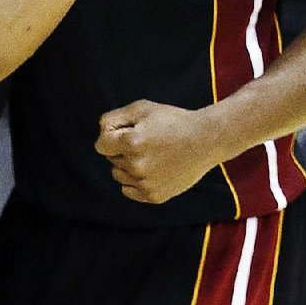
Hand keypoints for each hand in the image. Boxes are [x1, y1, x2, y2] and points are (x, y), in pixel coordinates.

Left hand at [94, 99, 217, 203]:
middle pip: (111, 159)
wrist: (205, 140)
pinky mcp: (154, 196)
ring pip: (119, 175)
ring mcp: (145, 183)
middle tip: (144, 141)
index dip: (111, 135)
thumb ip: (114, 118)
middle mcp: (136, 166)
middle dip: (121, 150)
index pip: (101, 145)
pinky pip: (129, 191)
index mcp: (131, 142)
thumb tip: (101, 132)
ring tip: (149, 155)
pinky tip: (150, 169)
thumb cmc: (172, 120)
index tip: (125, 131)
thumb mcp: (141, 108)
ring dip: (127, 166)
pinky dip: (134, 181)